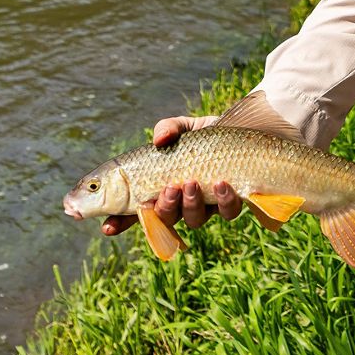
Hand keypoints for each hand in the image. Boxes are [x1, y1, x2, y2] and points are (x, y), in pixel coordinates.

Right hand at [98, 114, 244, 236]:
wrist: (247, 131)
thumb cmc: (208, 133)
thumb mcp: (184, 126)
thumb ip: (168, 128)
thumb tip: (159, 139)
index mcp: (161, 186)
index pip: (135, 210)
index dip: (119, 222)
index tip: (108, 228)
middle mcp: (181, 201)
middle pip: (164, 219)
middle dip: (163, 208)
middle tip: (168, 189)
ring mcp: (206, 205)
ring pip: (193, 220)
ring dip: (189, 204)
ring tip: (191, 183)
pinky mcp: (231, 204)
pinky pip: (226, 211)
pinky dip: (223, 199)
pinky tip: (223, 182)